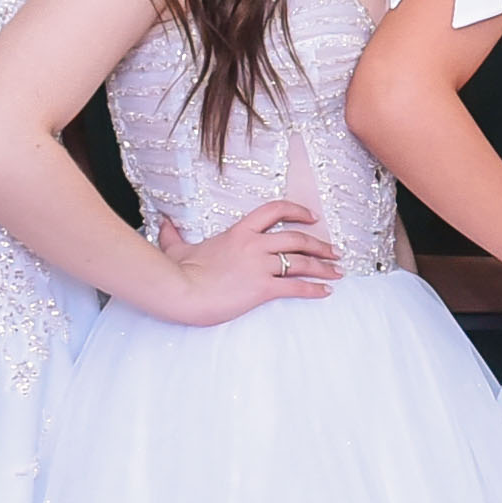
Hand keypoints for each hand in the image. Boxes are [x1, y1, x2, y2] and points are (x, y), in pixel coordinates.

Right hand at [155, 196, 351, 325]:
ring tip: (338, 271)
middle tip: (335, 251)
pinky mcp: (262, 288)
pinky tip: (325, 291)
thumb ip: (173, 234)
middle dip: (320, 245)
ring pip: (301, 262)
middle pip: (297, 239)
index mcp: (239, 232)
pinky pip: (295, 287)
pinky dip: (314, 289)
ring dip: (323, 267)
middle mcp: (254, 245)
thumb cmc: (178, 272)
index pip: (275, 211)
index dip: (297, 212)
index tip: (312, 217)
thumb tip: (164, 224)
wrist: (180, 291)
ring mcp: (260, 266)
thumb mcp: (176, 248)